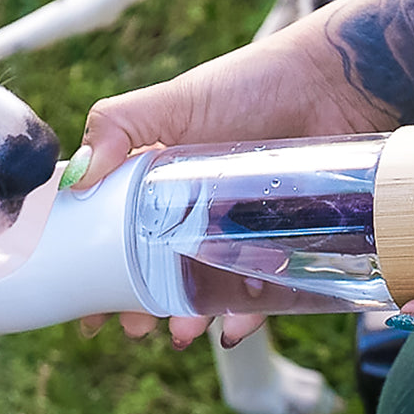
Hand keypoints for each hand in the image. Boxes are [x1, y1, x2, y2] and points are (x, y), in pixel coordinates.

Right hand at [72, 17, 388, 346]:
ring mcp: (238, 234)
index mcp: (158, 182)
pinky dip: (245, 317)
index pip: (115, 233)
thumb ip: (116, 127)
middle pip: (156, 272)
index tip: (84, 303)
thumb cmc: (254, 83)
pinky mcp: (284, 248)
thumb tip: (74, 180)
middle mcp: (194, 212)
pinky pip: (261, 295)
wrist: (339, 83)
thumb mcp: (173, 101)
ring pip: (205, 290)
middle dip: (139, 306)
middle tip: (132, 326)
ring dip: (188, 317)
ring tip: (183, 330)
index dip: (96, 270)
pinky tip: (233, 328)